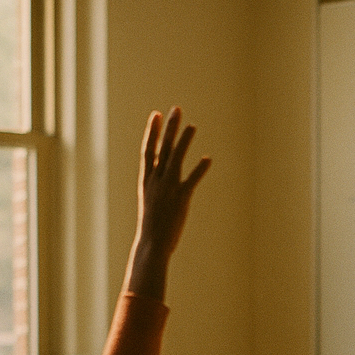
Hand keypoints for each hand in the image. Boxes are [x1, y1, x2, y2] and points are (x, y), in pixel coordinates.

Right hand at [125, 108, 210, 298]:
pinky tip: (208, 159)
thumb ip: (157, 190)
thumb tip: (161, 182)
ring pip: (175, 159)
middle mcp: (156, 181)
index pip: (148, 150)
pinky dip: (199, 169)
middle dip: (169, 128)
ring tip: (192, 126)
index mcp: (146, 181)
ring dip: (184, 141)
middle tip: (176, 109)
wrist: (151, 245)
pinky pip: (191, 180)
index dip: (153, 132)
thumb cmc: (151, 228)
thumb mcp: (151, 203)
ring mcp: (167, 189)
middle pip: (162, 148)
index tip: (157, 115)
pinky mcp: (180, 199)